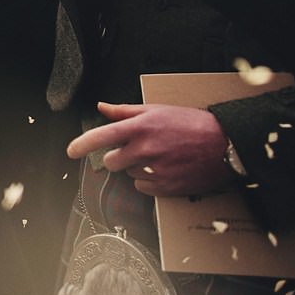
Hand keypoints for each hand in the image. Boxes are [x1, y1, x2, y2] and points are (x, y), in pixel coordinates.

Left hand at [66, 101, 233, 196]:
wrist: (225, 144)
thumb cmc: (191, 123)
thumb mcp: (157, 110)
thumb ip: (126, 111)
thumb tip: (101, 107)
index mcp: (140, 127)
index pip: (102, 136)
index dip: (82, 144)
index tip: (70, 151)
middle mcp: (145, 149)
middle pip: (111, 162)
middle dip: (117, 158)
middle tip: (137, 150)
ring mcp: (156, 169)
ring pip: (128, 174)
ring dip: (136, 168)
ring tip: (159, 157)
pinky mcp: (167, 186)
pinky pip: (143, 187)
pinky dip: (148, 181)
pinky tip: (164, 170)